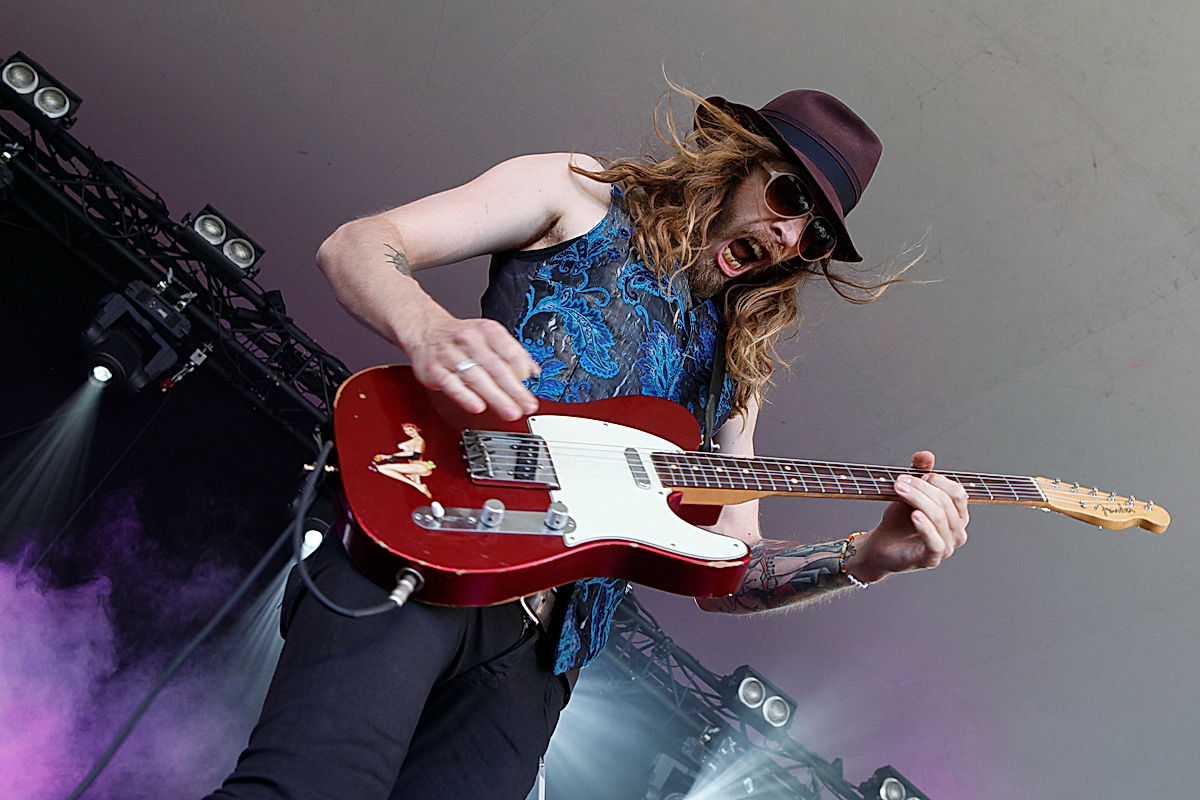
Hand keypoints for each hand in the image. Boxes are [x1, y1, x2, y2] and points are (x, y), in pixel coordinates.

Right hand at [408, 311, 540, 420]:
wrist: (424, 330)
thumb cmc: (460, 337)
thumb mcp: (488, 335)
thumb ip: (511, 353)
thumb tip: (533, 372)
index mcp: (487, 330)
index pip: (510, 352)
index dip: (523, 373)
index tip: (530, 391)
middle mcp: (469, 340)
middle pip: (496, 368)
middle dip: (514, 390)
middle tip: (526, 406)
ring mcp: (450, 354)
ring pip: (476, 377)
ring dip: (496, 397)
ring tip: (510, 411)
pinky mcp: (434, 369)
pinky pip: (451, 384)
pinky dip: (465, 396)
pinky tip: (477, 406)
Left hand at [845, 450, 969, 582]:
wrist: (881, 545)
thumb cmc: (899, 521)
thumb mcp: (910, 492)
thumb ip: (920, 472)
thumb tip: (926, 454)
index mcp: (958, 515)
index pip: (957, 493)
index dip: (937, 481)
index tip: (915, 475)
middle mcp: (958, 532)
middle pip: (946, 503)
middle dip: (922, 488)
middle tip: (900, 481)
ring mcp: (947, 547)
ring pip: (939, 517)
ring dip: (917, 499)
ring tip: (898, 490)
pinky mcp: (932, 559)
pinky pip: (934, 542)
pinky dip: (925, 527)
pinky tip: (914, 515)